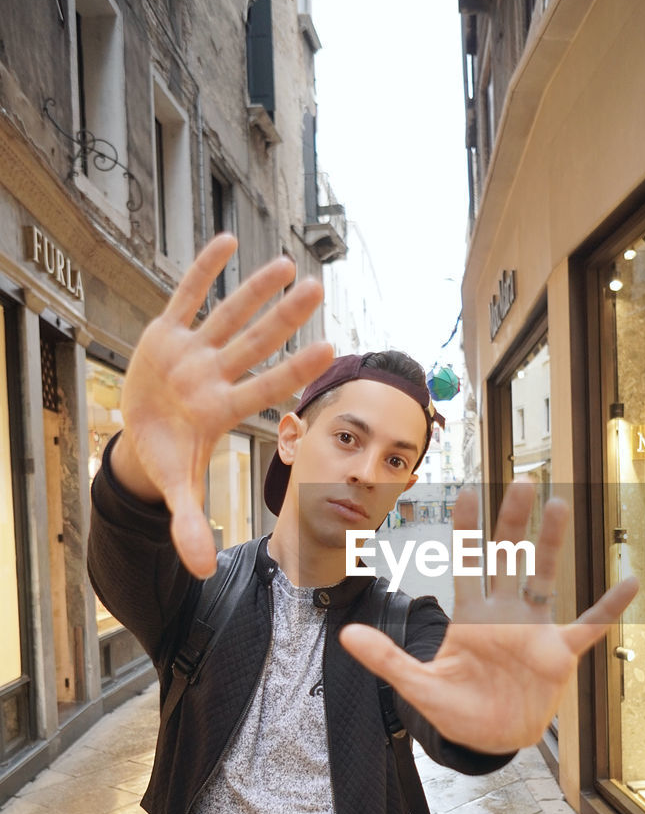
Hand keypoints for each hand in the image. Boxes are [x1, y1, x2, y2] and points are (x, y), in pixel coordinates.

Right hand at [114, 234, 331, 577]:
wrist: (141, 434)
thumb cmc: (169, 456)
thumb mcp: (177, 490)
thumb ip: (191, 526)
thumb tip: (203, 572)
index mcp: (222, 408)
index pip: (266, 387)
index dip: (296, 370)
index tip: (333, 350)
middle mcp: (215, 374)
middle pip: (256, 342)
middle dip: (285, 318)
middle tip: (320, 291)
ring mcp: (194, 351)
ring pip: (229, 313)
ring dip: (255, 289)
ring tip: (288, 263)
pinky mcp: (167, 331)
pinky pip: (186, 295)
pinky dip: (202, 270)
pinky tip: (227, 241)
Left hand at [338, 480, 638, 752]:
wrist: (492, 739)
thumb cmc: (457, 708)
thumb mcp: (418, 686)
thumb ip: (386, 659)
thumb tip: (346, 636)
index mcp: (470, 615)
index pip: (468, 561)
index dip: (468, 528)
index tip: (467, 491)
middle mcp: (504, 612)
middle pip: (509, 556)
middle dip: (513, 520)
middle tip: (521, 480)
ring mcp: (535, 628)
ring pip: (545, 575)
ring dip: (552, 543)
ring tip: (560, 505)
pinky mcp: (559, 652)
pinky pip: (589, 625)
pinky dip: (609, 607)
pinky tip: (630, 582)